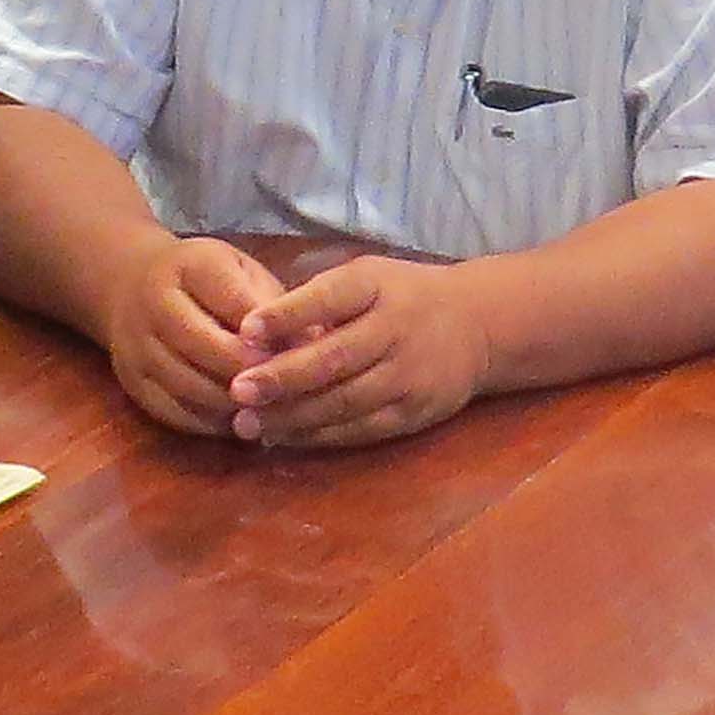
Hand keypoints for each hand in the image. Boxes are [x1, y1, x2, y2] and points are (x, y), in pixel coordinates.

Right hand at [96, 236, 283, 435]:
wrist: (128, 285)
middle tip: (285, 388)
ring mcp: (136, 347)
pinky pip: (176, 414)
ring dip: (235, 404)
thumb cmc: (203, 279)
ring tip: (268, 408)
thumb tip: (315, 343)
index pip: (234, 301)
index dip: (269, 333)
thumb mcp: (240, 271)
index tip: (300, 352)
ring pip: (191, 387)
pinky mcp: (132, 384)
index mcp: (190, 265)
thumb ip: (273, 303)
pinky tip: (238, 418)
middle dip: (252, 372)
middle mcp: (154, 303)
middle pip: (207, 348)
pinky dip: (212, 422)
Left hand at [227, 256, 488, 447]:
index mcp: (376, 286)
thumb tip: (254, 331)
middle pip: (334, 358)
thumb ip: (318, 299)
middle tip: (237, 390)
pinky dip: (319, 436)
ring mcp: (408, 376)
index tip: (245, 328)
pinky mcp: (414, 413)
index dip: (287, 314)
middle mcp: (395, 330)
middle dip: (282, 377)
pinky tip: (284, 437)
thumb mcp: (367, 278)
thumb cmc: (402, 296)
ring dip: (292, 416)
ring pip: (344, 402)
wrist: (478, 326)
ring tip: (247, 423)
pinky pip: (360, 429)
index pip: (330, 297)